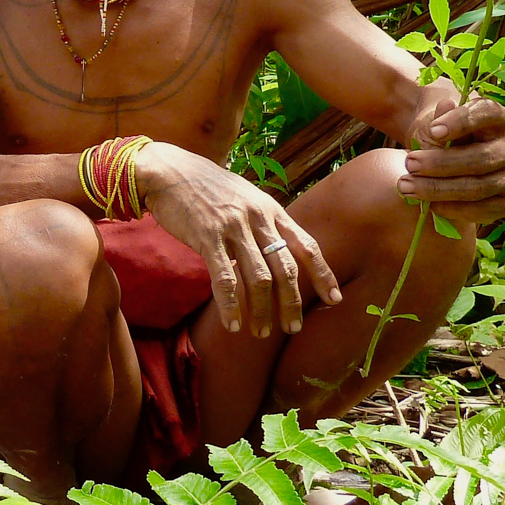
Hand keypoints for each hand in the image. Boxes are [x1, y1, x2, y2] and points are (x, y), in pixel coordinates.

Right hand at [135, 142, 341, 339]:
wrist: (170, 171)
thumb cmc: (207, 187)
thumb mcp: (246, 197)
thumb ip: (264, 221)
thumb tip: (278, 248)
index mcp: (271, 210)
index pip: (306, 246)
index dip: (322, 274)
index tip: (334, 299)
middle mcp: (258, 219)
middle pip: (285, 269)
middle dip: (291, 303)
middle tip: (292, 329)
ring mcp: (234, 228)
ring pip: (259, 279)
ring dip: (262, 311)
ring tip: (261, 333)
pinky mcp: (208, 238)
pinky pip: (225, 279)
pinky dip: (231, 305)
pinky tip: (233, 324)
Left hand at [402, 96, 504, 227]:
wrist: (450, 160)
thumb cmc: (441, 136)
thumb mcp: (435, 123)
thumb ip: (439, 118)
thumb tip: (446, 105)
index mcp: (500, 118)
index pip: (486, 114)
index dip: (460, 122)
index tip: (433, 130)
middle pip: (480, 158)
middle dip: (440, 164)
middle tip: (409, 164)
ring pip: (478, 187)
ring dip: (439, 189)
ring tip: (406, 187)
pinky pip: (483, 210)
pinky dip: (454, 210)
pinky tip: (430, 205)